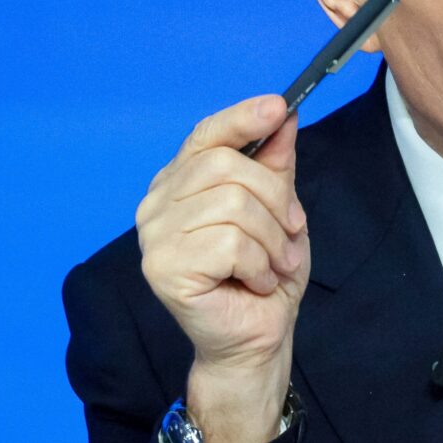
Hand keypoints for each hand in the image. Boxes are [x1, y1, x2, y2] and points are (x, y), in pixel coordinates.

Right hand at [137, 95, 309, 441]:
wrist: (256, 336)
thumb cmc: (264, 273)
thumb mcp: (280, 209)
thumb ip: (276, 163)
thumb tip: (282, 115)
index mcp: (181, 181)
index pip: (206, 135)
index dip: (242, 118)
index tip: (278, 107)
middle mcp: (158, 202)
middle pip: (226, 167)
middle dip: (274, 199)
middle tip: (288, 233)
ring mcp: (154, 236)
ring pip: (233, 206)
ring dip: (271, 239)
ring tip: (272, 264)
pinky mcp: (162, 268)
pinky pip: (230, 243)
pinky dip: (259, 264)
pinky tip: (254, 281)